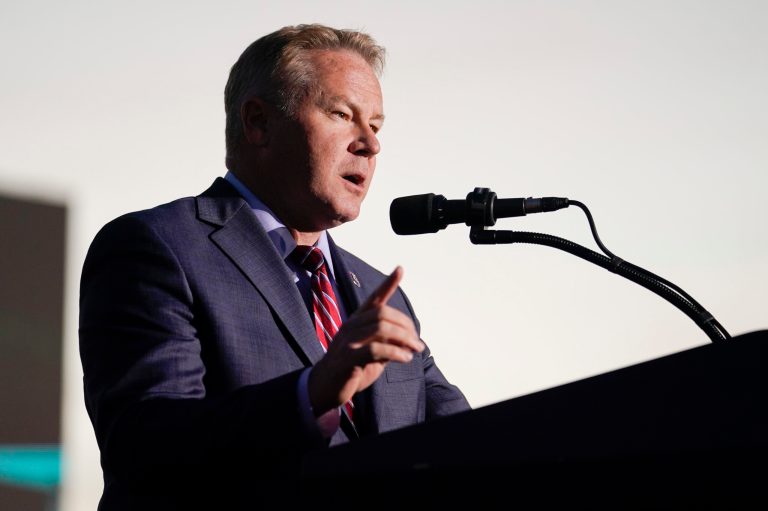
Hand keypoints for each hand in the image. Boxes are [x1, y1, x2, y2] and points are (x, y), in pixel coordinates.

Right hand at [308, 266, 424, 414]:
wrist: (324, 388)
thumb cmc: (351, 369)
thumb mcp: (372, 353)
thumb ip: (388, 343)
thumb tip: (411, 340)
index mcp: (356, 322)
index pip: (374, 298)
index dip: (387, 283)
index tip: (400, 269)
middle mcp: (351, 326)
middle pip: (383, 314)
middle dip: (405, 326)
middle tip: (418, 344)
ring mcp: (347, 341)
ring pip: (381, 329)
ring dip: (404, 339)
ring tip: (415, 351)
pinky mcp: (347, 358)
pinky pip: (375, 349)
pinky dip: (395, 353)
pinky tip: (404, 359)